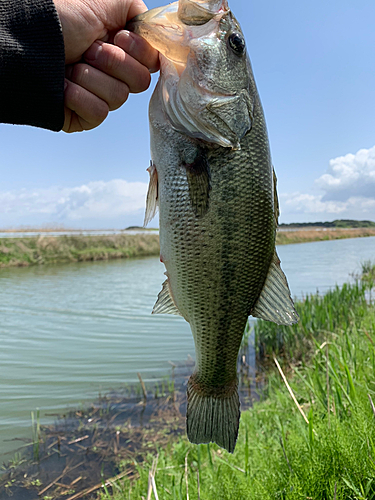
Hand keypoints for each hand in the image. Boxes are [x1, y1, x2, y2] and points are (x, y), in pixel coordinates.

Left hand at [53, 0, 158, 132]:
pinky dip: (80, 97)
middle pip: (140, 82)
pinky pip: (99, 113)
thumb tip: (151, 29)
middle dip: (114, 62)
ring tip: (71, 67)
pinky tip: (64, 86)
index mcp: (119, 47)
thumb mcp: (107, 0)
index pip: (151, 62)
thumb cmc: (60, 18)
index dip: (138, 51)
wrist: (26, 42)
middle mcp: (111, 72)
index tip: (117, 37)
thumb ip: (136, 12)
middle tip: (89, 50)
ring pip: (119, 97)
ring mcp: (98, 95)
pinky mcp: (84, 116)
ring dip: (92, 77)